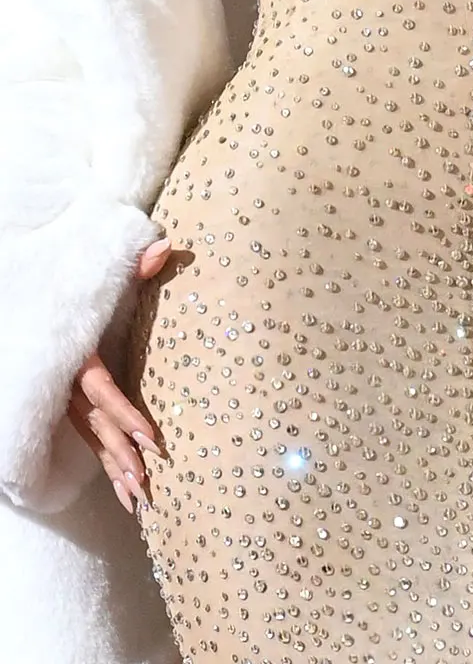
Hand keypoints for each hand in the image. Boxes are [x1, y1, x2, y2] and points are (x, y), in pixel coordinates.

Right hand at [65, 237, 171, 512]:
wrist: (28, 307)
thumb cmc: (74, 294)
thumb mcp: (102, 281)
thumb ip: (134, 267)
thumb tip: (167, 249)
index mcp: (77, 356)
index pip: (103, 391)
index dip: (126, 415)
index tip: (154, 440)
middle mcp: (67, 383)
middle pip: (96, 426)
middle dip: (121, 457)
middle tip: (149, 487)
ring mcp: (63, 399)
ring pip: (90, 439)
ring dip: (113, 469)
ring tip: (138, 501)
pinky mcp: (67, 406)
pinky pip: (86, 437)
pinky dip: (104, 462)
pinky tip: (120, 489)